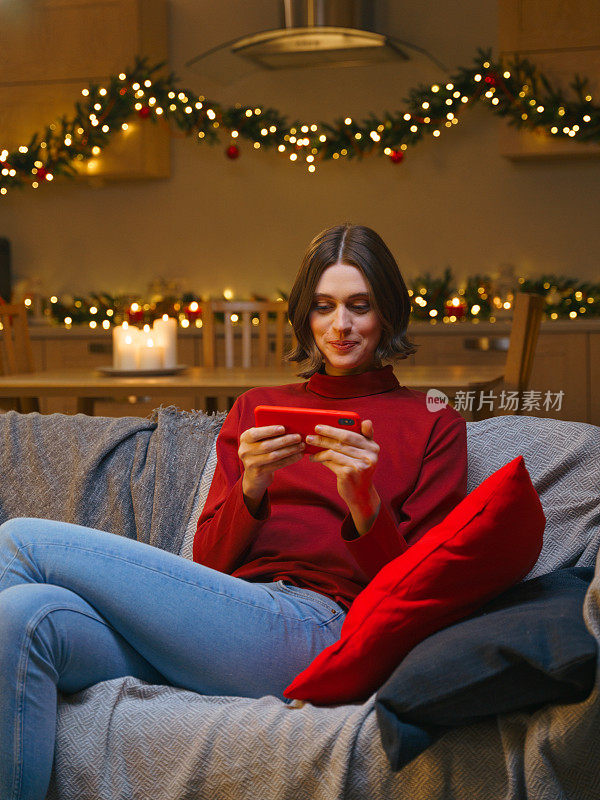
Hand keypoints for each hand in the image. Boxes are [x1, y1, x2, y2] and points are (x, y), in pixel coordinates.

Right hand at [239, 425, 304, 512]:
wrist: (255, 474)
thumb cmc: (261, 450)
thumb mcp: (260, 440)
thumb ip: (269, 433)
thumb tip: (290, 426)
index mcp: (245, 438)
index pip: (255, 434)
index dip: (269, 431)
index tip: (283, 428)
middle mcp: (244, 450)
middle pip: (267, 445)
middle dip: (284, 441)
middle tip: (298, 437)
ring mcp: (250, 463)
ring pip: (273, 456)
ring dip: (289, 450)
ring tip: (301, 446)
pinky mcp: (259, 472)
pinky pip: (277, 465)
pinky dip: (290, 459)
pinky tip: (299, 455)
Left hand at [306, 420, 380, 534]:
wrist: (360, 494)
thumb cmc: (358, 469)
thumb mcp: (362, 453)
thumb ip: (361, 437)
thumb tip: (360, 421)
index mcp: (373, 446)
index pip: (350, 434)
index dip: (333, 429)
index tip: (319, 426)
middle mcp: (369, 455)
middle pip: (341, 442)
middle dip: (323, 437)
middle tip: (310, 435)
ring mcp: (360, 465)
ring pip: (334, 452)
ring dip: (319, 448)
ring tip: (309, 446)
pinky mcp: (349, 474)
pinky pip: (331, 462)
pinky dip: (321, 459)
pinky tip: (314, 458)